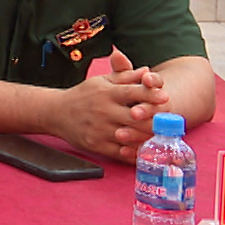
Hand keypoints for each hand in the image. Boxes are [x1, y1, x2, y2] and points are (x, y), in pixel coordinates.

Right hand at [48, 47, 170, 162]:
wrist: (56, 112)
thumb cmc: (84, 95)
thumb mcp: (101, 81)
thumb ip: (125, 76)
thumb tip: (148, 71)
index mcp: (106, 93)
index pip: (132, 92)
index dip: (151, 94)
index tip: (165, 97)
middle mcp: (103, 111)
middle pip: (136, 118)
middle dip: (155, 120)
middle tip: (168, 122)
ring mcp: (99, 129)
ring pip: (131, 137)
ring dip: (148, 138)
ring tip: (161, 137)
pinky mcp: (96, 145)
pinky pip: (121, 152)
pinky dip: (135, 153)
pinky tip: (144, 151)